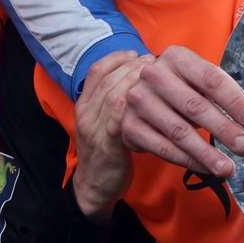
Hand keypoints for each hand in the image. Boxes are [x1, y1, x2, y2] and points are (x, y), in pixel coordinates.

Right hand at [72, 51, 146, 221]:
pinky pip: (122, 120)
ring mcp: (94, 128)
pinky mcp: (106, 145)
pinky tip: (154, 101)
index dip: (117, 58)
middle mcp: (86, 112)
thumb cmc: (108, 153)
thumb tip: (146, 81)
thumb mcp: (107, 124)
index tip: (138, 53)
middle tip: (155, 61)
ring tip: (158, 76)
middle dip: (133, 66)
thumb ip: (118, 103)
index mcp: (85, 104)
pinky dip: (138, 107)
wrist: (94, 189)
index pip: (97, 71)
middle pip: (107, 78)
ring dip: (137, 82)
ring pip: (114, 95)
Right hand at [121, 45, 243, 177]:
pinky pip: (163, 147)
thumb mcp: (191, 80)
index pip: (210, 78)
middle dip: (224, 129)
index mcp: (175, 57)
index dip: (234, 101)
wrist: (130, 98)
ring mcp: (138, 100)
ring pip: (179, 131)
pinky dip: (187, 160)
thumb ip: (215, 91)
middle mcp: (153, 75)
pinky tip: (205, 167)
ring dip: (206, 152)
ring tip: (227, 166)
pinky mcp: (128, 126)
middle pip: (195, 105)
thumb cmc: (172, 89)